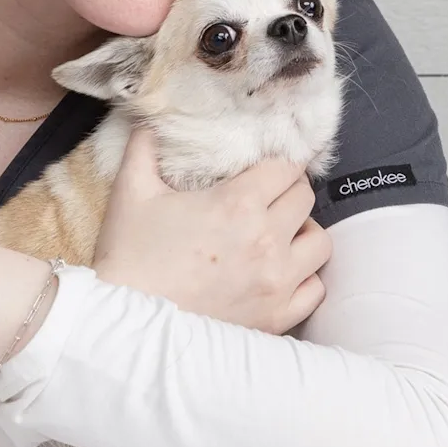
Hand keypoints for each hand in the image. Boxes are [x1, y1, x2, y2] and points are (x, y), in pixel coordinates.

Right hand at [92, 123, 332, 335]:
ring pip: (320, 243)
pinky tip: (279, 271)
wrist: (127, 328)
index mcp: (238, 203)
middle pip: (306, 198)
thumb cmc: (129, 256)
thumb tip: (149, 118)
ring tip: (278, 232)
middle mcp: (268, 240)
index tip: (266, 164)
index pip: (286, 166)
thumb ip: (144, 146)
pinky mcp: (277, 318)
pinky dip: (304, 277)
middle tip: (266, 194)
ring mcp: (277, 282)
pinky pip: (315, 289)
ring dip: (302, 231)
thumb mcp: (131, 191)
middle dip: (289, 190)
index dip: (277, 160)